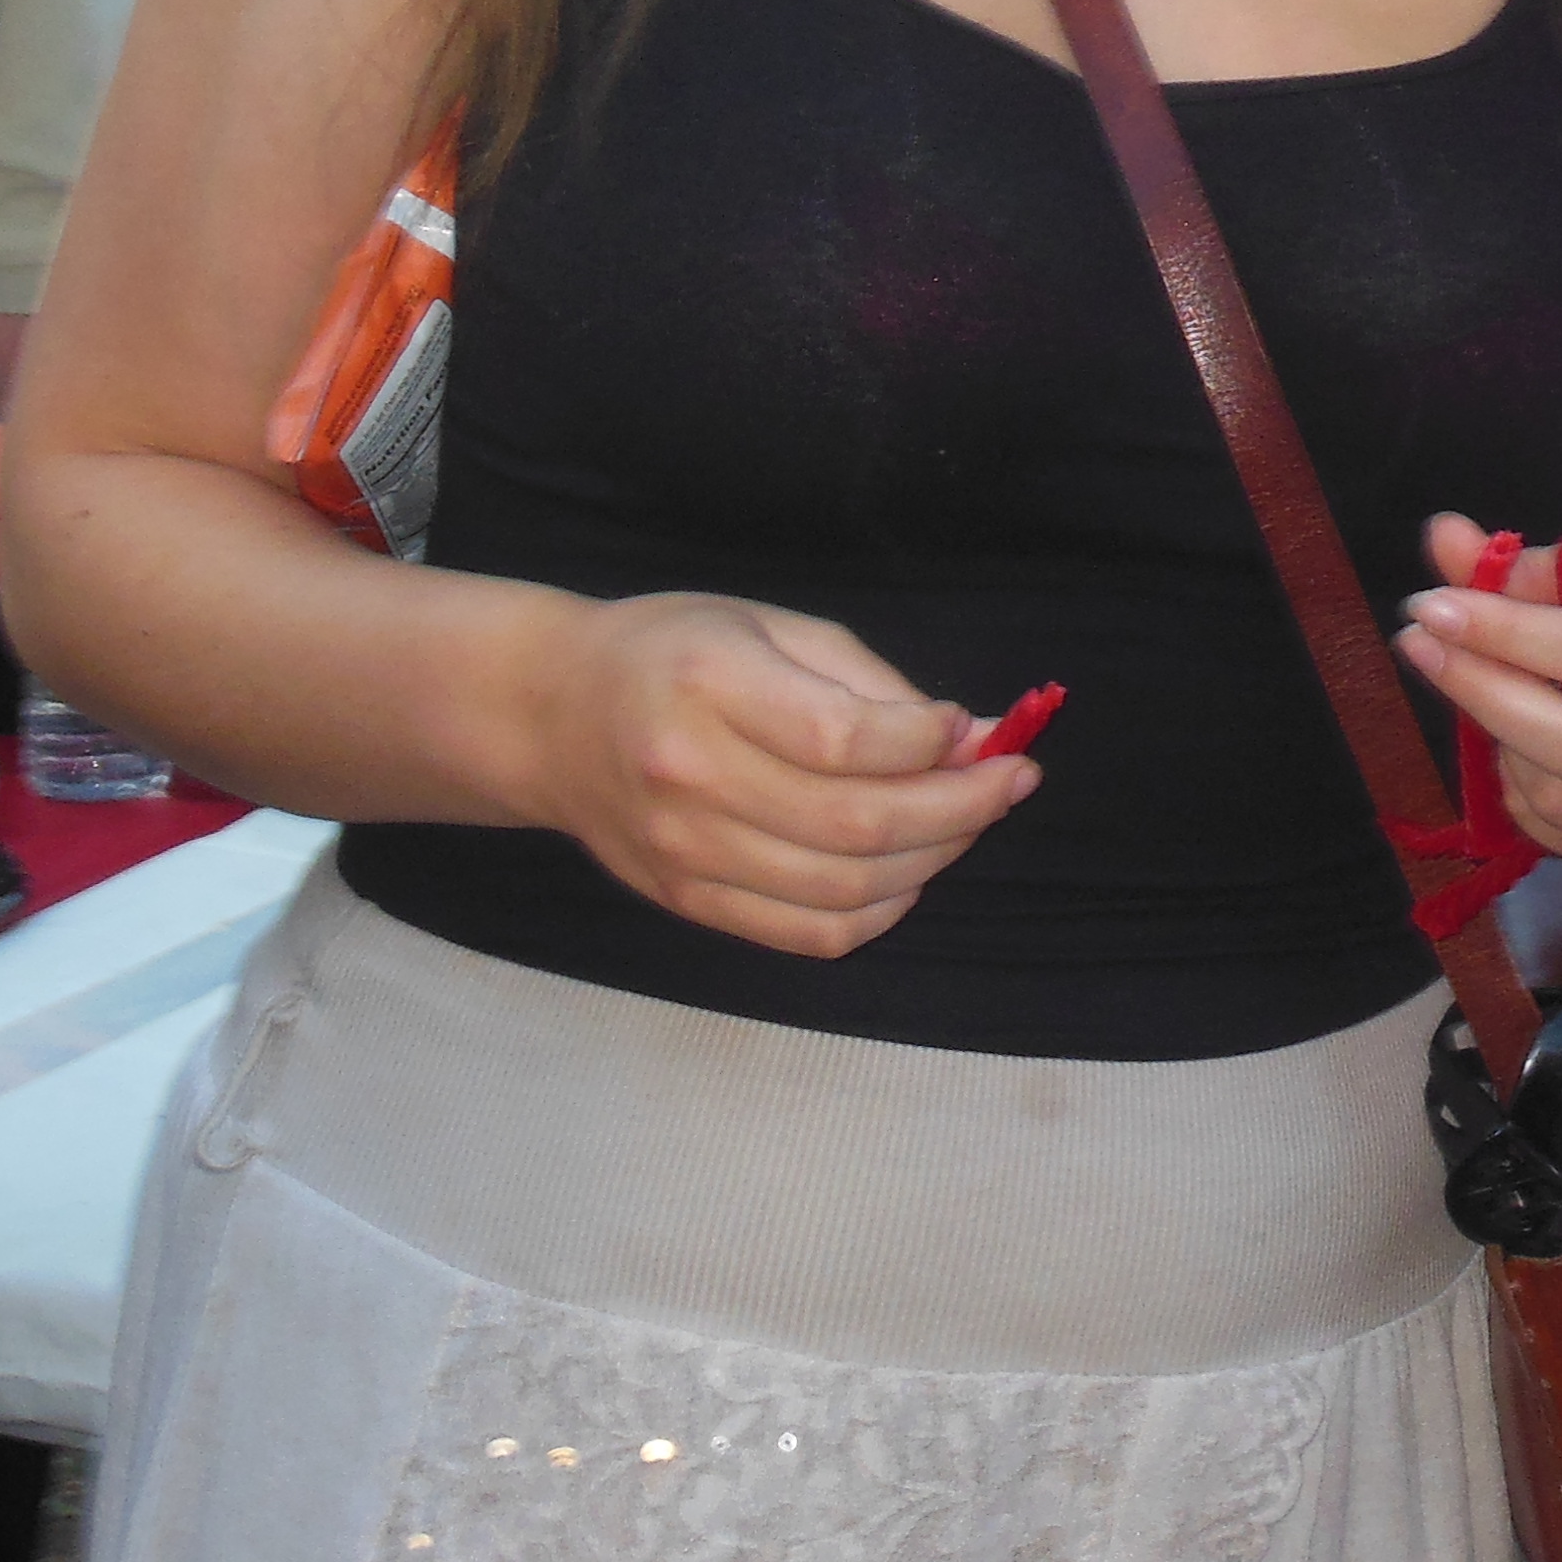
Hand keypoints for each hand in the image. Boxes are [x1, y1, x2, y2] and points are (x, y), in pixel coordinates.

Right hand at [516, 594, 1039, 958]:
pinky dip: (880, 914)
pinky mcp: (689, 902)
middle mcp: (689, 779)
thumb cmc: (671, 654)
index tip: (972, 728)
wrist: (551, 718)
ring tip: (969, 820)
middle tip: (1010, 782)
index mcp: (706, 687)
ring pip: (843, 891)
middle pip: (855, 824)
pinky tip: (910, 871)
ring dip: (932, 860)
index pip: (841, 739)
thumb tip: (968, 735)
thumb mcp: (768, 626)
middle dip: (960, 809)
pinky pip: (808, 935)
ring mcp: (685, 853)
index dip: (926, 743)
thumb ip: (868, 683)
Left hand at [1401, 509, 1561, 876]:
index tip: (1431, 607)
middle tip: (1420, 646)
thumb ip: (1533, 564)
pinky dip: (1516, 788)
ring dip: (1497, 741)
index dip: (1508, 634)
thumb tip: (1443, 538)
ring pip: (1558, 798)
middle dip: (1483, 692)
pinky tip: (1513, 742)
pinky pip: (1558, 834)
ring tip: (1480, 688)